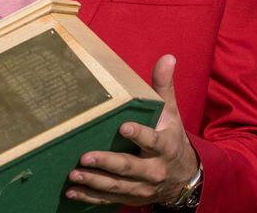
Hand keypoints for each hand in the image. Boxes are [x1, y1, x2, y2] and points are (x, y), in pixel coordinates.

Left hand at [65, 54, 199, 207]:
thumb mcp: (171, 113)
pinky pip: (109, 200)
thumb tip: (167, 57)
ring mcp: (142, 187)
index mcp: (164, 146)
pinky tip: (72, 192)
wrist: (184, 176)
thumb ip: (164, 87)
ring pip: (117, 186)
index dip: (139, 134)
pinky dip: (90, 198)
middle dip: (107, 163)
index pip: (152, 140)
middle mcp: (154, 169)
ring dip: (94, 182)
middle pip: (129, 167)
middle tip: (85, 156)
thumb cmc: (171, 137)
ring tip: (74, 175)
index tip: (123, 127)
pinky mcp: (132, 197)